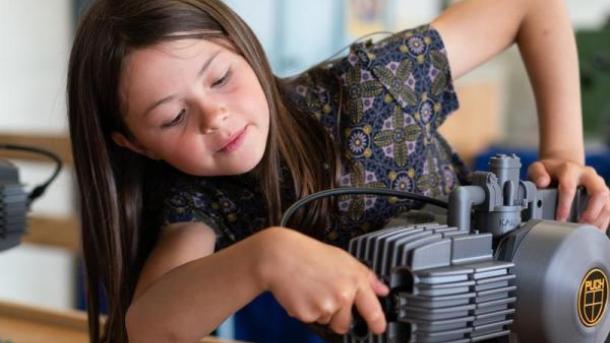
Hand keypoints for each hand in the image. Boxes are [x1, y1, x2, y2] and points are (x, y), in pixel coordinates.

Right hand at [256, 227, 388, 334]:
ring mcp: (325, 305)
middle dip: (338, 317)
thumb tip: (382, 289)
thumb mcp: (343, 258)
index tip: (378, 328)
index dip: (377, 323)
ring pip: (326, 321)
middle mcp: (342, 294)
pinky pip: (310, 320)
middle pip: (345, 323)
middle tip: (326, 297)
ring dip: (320, 311)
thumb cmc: (309, 254)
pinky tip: (302, 292)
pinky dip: (306, 310)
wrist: (280, 256)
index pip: (372, 309)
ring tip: (311, 289)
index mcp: (354, 279)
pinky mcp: (308, 314)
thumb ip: (365, 276)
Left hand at [528, 158, 609, 230]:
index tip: (560, 219)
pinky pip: (609, 208)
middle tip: (581, 225)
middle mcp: (588, 175)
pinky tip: (594, 230)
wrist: (562, 167)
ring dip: (599, 218)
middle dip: (591, 212)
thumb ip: (537, 174)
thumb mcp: (537, 168)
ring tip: (588, 231)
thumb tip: (542, 182)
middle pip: (599, 192)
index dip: (565, 205)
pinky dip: (603, 221)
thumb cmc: (549, 171)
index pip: (569, 187)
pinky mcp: (604, 194)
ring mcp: (598, 184)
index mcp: (570, 169)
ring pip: (607, 201)